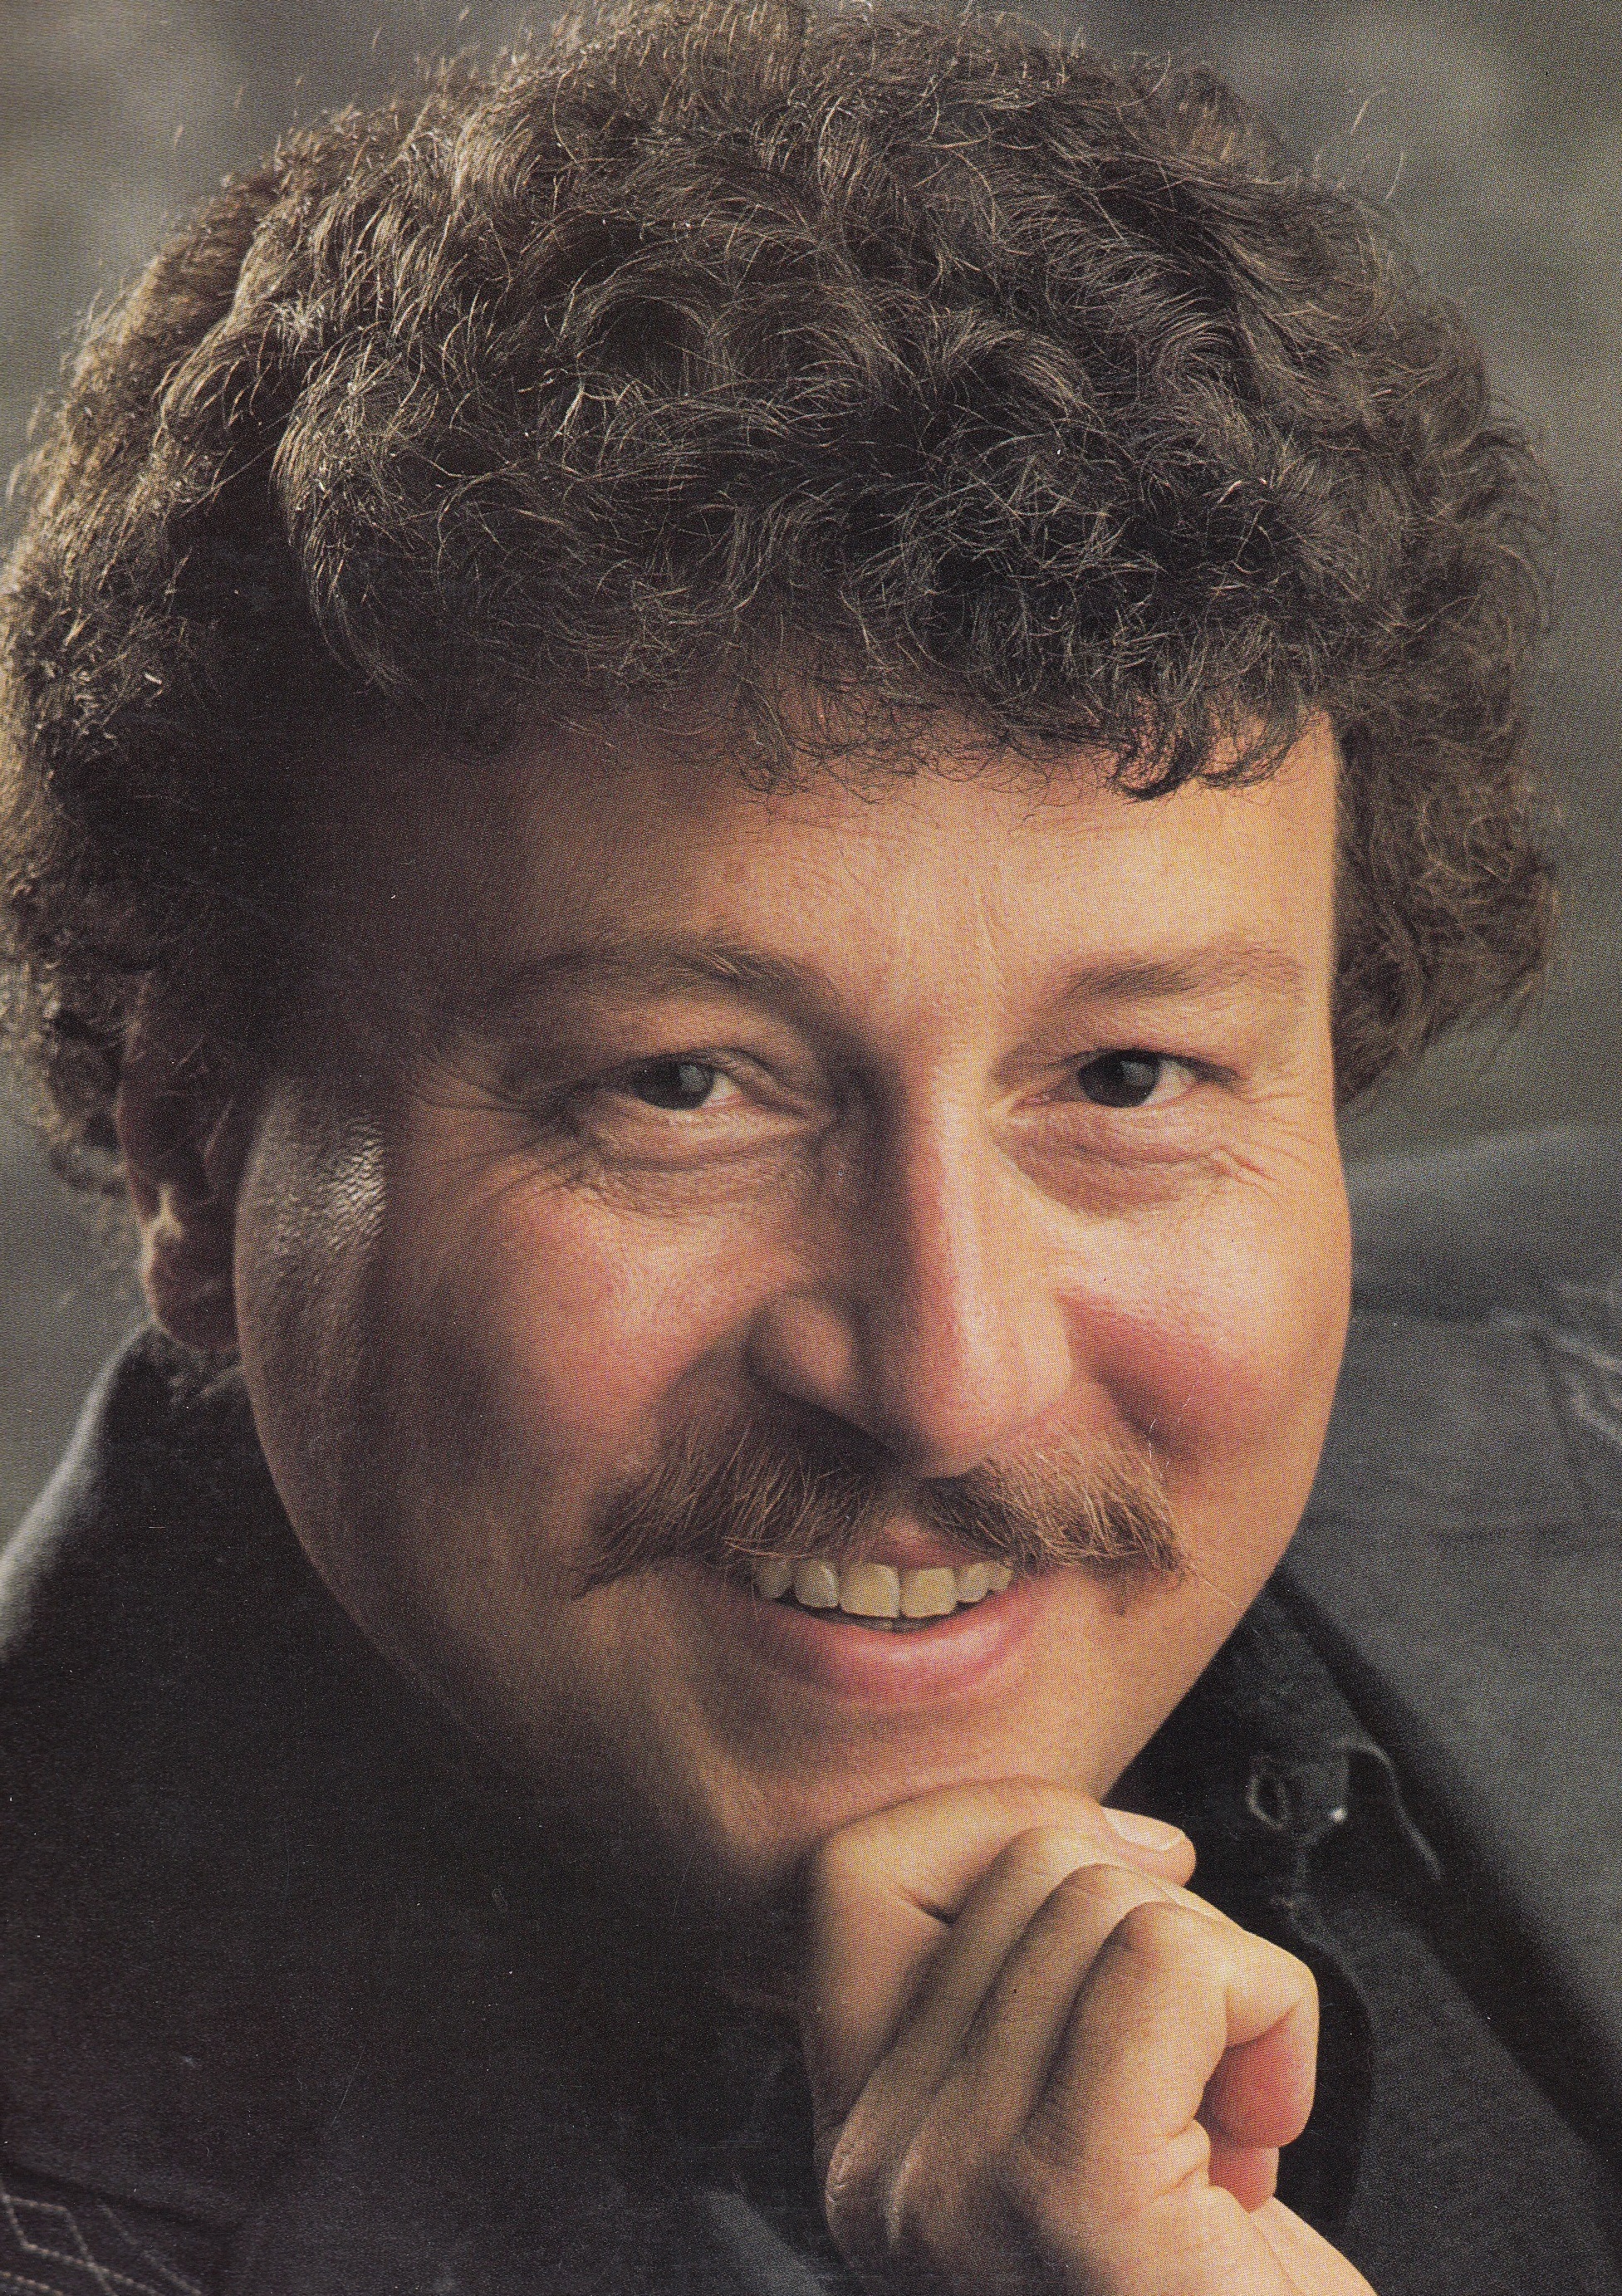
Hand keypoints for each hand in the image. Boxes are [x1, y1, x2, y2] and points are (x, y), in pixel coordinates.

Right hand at [802, 1783, 1375, 2294]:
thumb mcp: (1089, 2132)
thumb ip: (1035, 1998)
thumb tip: (1108, 1837)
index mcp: (863, 2147)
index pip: (852, 1873)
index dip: (1004, 1825)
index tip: (1132, 1884)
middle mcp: (877, 2168)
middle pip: (1026, 1867)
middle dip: (1166, 1931)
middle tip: (1202, 2079)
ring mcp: (956, 2185)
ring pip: (1113, 1901)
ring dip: (1232, 1990)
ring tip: (1230, 2129)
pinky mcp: (1072, 2194)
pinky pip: (1180, 1964)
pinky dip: (1273, 2016)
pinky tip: (1264, 2135)